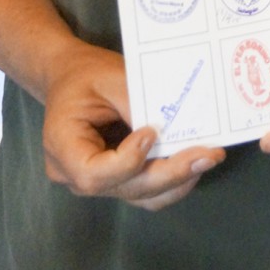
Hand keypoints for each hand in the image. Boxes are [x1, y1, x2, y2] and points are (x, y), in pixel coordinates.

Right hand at [42, 43, 225, 210]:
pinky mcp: (115, 180)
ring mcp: (95, 182)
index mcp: (61, 145)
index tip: (152, 132)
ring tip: (208, 157)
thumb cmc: (86, 73)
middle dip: (170, 173)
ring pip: (140, 195)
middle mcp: (73, 174)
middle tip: (207, 155)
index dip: (128, 161)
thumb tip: (171, 127)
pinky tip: (193, 160)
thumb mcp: (109, 77)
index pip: (93, 173)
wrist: (70, 76)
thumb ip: (136, 103)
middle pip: (124, 188)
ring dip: (177, 180)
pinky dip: (171, 180)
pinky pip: (144, 190)